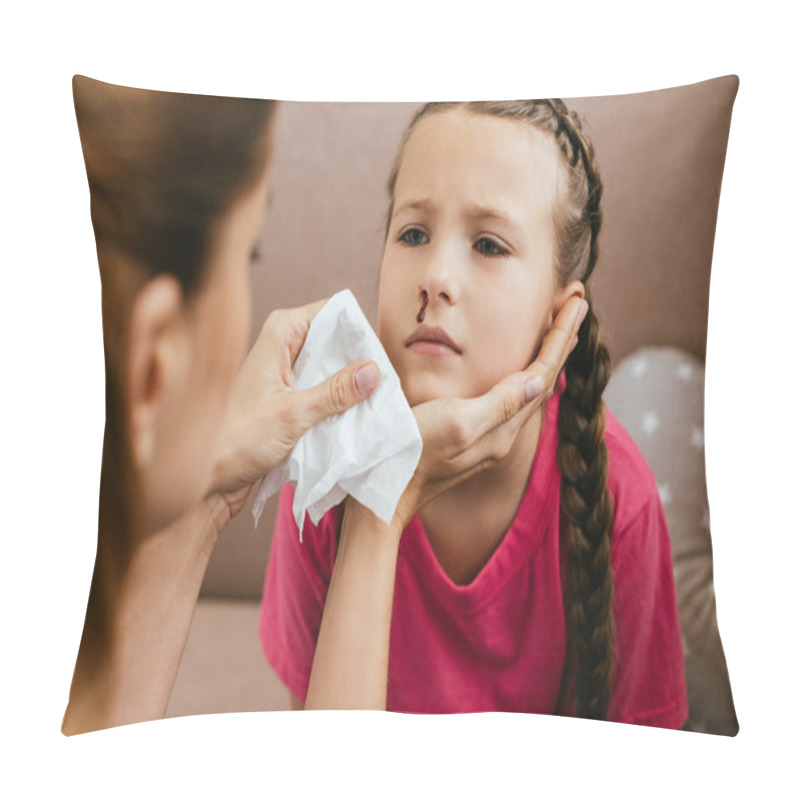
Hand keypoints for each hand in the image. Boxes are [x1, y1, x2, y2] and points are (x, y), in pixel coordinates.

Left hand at [209, 299, 379, 518]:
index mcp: (279, 334)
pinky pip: (323, 392)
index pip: (331, 312)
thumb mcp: (293, 414)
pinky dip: (339, 403)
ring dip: (350, 386)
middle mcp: (282, 347)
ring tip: (377, 402)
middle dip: (359, 360)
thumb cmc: (237, 440)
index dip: (356, 329)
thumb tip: (373, 370)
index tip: (379, 355)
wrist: (205, 479)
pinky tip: (357, 417)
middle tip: (385, 383)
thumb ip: (334, 392)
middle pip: (334, 341)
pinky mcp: (288, 400)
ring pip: (331, 369)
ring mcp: (285, 374)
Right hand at [391, 296, 587, 535]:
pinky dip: (523, 374)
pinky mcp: (470, 438)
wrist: (383, 492)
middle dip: (561, 341)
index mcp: (502, 428)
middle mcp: (501, 434)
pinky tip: (521, 371)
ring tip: (559, 331)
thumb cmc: (412, 452)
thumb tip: (537, 380)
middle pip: (542, 380)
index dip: (560, 336)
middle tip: (577, 304)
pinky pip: (510, 399)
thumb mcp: (457, 423)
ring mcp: (486, 438)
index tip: (577, 300)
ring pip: (528, 390)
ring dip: (546, 357)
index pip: (542, 375)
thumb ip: (499, 404)